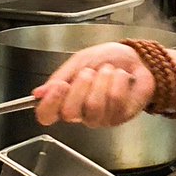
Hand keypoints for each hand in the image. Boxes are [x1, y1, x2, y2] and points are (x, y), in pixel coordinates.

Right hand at [32, 42, 154, 128]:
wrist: (136, 58)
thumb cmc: (108, 59)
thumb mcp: (80, 61)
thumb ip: (59, 77)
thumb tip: (38, 93)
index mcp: (66, 99)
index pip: (46, 115)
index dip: (48, 104)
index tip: (58, 86)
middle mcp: (80, 113)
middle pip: (68, 112)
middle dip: (79, 86)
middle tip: (88, 72)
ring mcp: (100, 118)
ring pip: (93, 106)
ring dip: (101, 80)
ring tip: (107, 71)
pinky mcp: (119, 117)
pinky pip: (114, 100)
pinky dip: (118, 80)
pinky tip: (121, 77)